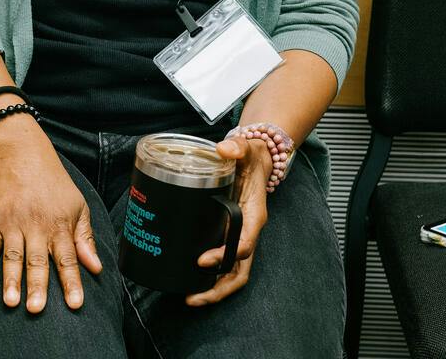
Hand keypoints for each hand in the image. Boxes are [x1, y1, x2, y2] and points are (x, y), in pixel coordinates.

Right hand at [0, 115, 101, 312]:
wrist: (21, 154)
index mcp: (60, 225)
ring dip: (10, 280)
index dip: (72, 282)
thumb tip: (96, 267)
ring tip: (10, 303)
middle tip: (36, 308)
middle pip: (37, 261)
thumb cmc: (53, 183)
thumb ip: (85, 238)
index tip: (75, 304)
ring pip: (12, 257)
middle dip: (37, 286)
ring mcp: (13, 224)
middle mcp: (36, 226)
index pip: (68, 258)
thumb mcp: (77, 206)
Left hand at [187, 136, 270, 305]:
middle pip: (240, 270)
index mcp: (254, 215)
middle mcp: (248, 231)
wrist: (255, 159)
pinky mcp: (228, 235)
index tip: (203, 260)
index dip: (225, 255)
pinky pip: (223, 262)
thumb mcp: (245, 149)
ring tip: (190, 298)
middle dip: (220, 289)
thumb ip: (236, 147)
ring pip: (233, 273)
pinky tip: (190, 279)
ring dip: (214, 289)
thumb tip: (224, 148)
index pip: (245, 244)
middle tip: (194, 298)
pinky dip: (210, 276)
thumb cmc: (250, 157)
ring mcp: (239, 236)